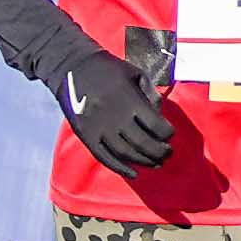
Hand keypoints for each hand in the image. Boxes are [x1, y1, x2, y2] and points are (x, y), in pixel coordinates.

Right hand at [58, 27, 178, 177]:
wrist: (71, 67)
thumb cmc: (108, 69)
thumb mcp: (136, 74)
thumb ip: (151, 95)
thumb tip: (160, 117)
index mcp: (130, 100)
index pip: (157, 126)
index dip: (168, 134)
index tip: (169, 134)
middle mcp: (115, 117)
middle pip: (144, 144)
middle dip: (160, 152)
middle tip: (167, 153)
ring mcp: (99, 128)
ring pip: (126, 154)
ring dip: (144, 162)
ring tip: (155, 163)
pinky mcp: (86, 135)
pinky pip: (104, 157)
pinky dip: (120, 168)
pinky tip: (133, 173)